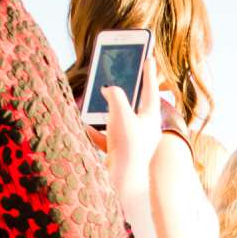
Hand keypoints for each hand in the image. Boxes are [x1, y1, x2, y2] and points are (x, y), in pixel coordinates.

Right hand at [99, 50, 162, 183]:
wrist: (123, 180)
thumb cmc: (126, 145)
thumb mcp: (120, 113)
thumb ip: (115, 95)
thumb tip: (109, 88)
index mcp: (150, 119)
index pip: (150, 90)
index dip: (148, 73)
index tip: (149, 57)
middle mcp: (146, 131)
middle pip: (137, 105)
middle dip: (130, 92)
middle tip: (129, 76)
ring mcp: (134, 143)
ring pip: (121, 122)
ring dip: (110, 112)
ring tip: (101, 99)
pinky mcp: (122, 154)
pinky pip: (108, 139)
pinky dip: (97, 133)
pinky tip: (86, 127)